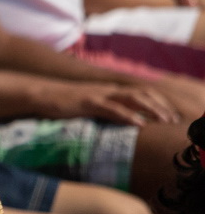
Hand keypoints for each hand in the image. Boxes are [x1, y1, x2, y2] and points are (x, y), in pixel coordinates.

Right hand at [37, 81, 178, 125]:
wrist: (39, 94)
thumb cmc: (61, 102)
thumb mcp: (86, 104)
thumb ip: (101, 108)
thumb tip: (114, 119)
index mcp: (108, 89)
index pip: (140, 92)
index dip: (157, 101)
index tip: (169, 114)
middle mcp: (107, 89)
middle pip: (142, 93)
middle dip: (160, 106)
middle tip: (173, 120)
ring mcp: (98, 94)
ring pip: (132, 98)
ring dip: (151, 109)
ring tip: (164, 121)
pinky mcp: (88, 102)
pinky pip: (113, 109)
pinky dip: (129, 116)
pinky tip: (140, 124)